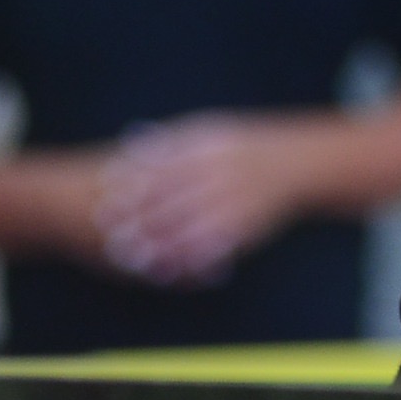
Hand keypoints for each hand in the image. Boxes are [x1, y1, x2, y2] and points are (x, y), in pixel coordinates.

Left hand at [95, 115, 298, 286]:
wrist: (294, 165)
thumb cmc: (241, 147)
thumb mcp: (210, 130)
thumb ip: (172, 140)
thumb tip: (129, 145)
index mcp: (209, 147)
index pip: (163, 166)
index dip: (132, 183)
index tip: (106, 194)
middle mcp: (221, 174)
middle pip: (171, 199)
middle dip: (137, 218)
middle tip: (108, 231)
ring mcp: (234, 203)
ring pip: (188, 228)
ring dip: (156, 244)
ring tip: (129, 255)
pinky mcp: (244, 229)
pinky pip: (210, 249)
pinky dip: (185, 261)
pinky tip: (163, 269)